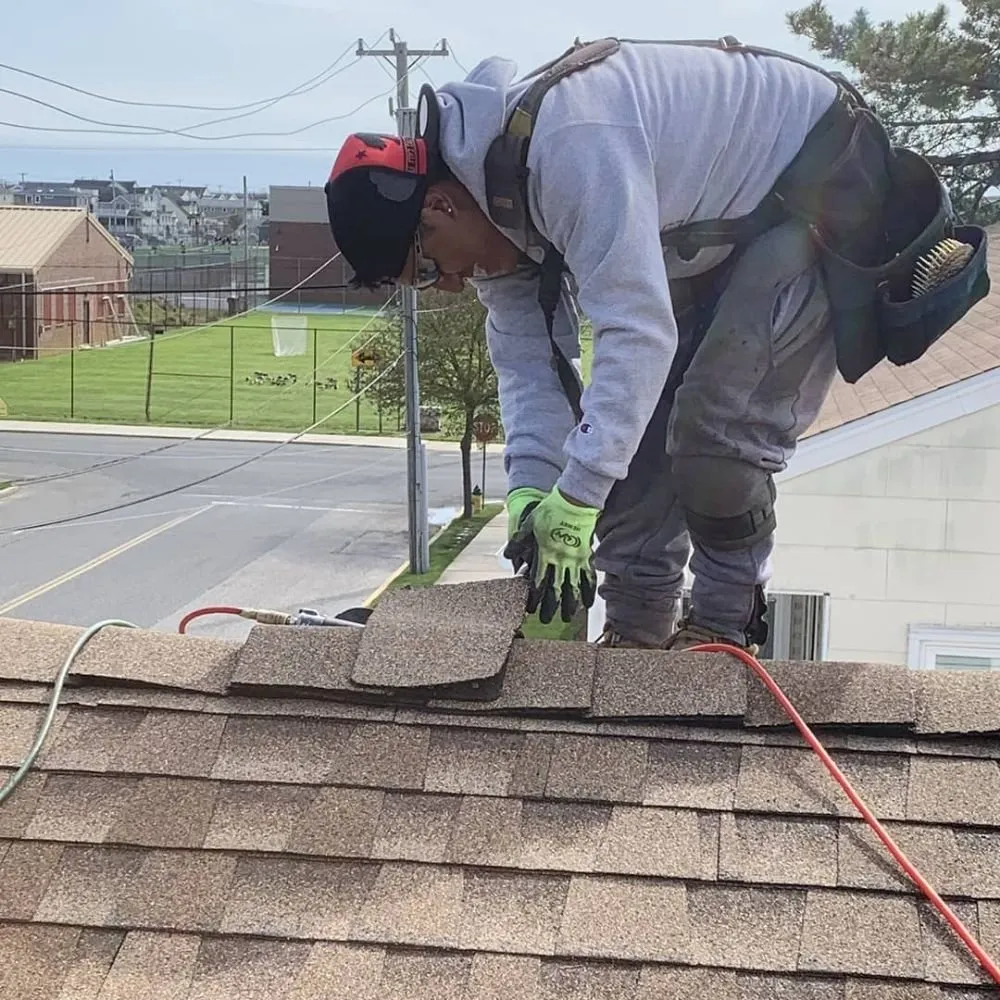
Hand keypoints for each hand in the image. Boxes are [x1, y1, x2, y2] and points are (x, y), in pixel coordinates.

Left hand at [504, 487, 599, 623]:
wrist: (574, 501)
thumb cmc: (550, 511)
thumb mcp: (529, 524)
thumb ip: (519, 542)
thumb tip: (508, 556)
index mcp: (544, 552)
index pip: (537, 581)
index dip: (533, 597)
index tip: (530, 609)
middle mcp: (560, 559)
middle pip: (555, 589)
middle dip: (551, 607)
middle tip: (546, 620)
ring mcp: (575, 558)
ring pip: (573, 587)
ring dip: (570, 605)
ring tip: (567, 618)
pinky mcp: (587, 555)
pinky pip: (589, 577)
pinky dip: (588, 591)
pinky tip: (587, 604)